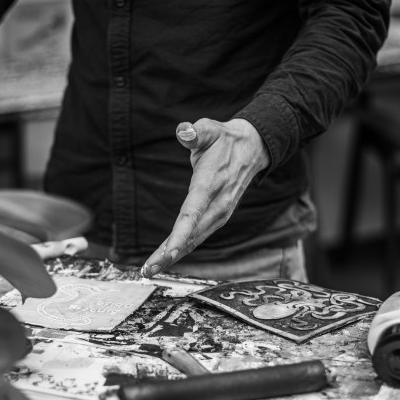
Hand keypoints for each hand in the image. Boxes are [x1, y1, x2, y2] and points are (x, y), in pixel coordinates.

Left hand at [141, 118, 269, 277]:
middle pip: (191, 234)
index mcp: (210, 183)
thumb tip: (183, 131)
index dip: (180, 234)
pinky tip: (166, 258)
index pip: (193, 213)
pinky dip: (181, 248)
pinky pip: (198, 236)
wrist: (252, 148)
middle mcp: (218, 203)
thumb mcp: (210, 129)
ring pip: (194, 239)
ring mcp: (220, 213)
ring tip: (151, 269)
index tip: (167, 252)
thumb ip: (195, 132)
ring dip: (173, 256)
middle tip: (147, 270)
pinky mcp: (218, 217)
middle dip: (169, 254)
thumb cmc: (223, 139)